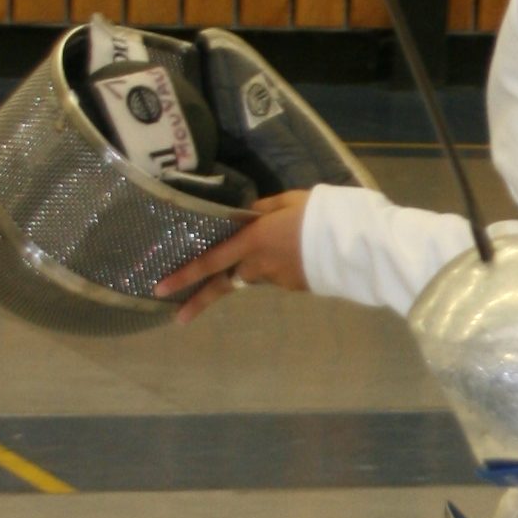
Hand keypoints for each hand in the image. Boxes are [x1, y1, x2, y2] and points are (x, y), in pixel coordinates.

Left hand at [156, 188, 308, 317]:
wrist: (357, 245)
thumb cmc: (323, 214)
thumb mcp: (290, 200)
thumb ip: (264, 208)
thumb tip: (247, 214)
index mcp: (253, 241)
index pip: (211, 260)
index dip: (185, 274)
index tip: (161, 288)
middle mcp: (260, 265)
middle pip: (225, 282)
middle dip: (201, 299)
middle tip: (178, 317)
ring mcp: (278, 280)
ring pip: (257, 274)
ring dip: (258, 266)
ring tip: (290, 244)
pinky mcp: (297, 287)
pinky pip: (280, 275)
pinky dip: (283, 266)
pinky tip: (304, 252)